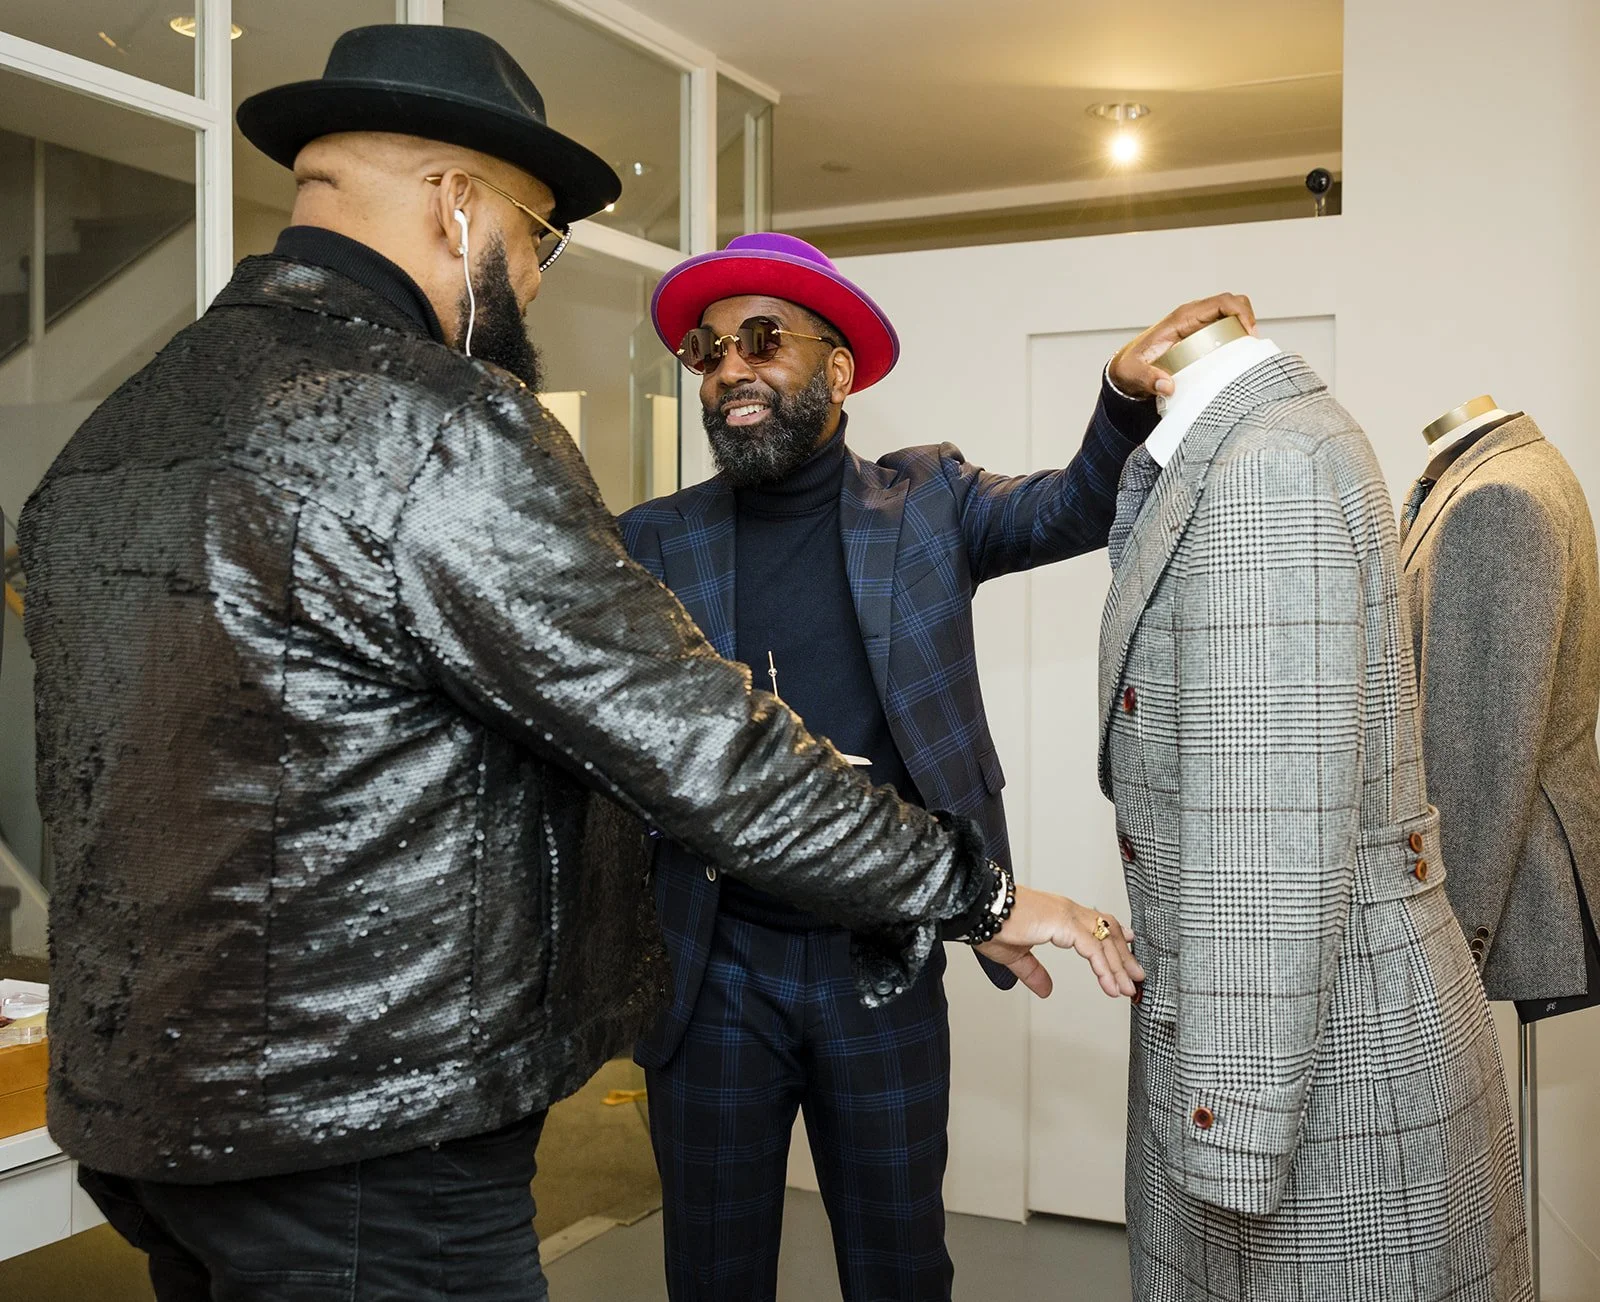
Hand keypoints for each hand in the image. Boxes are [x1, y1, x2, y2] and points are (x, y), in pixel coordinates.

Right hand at [976, 885, 1142, 998]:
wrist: (979, 910)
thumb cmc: (992, 924)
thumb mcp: (1016, 956)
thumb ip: (1033, 971)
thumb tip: (1045, 988)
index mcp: (1058, 914)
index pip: (1095, 924)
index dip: (1114, 938)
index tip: (1127, 949)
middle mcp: (1067, 910)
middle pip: (1106, 932)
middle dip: (1123, 957)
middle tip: (1135, 976)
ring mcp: (1067, 915)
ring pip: (1104, 941)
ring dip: (1118, 966)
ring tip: (1126, 988)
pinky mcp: (1063, 923)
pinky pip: (1092, 948)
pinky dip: (1104, 968)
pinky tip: (1110, 984)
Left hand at [1109, 293, 1258, 400]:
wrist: (1126, 369)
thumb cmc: (1132, 366)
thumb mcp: (1134, 374)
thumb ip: (1148, 379)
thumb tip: (1168, 386)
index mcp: (1182, 318)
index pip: (1221, 302)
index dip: (1241, 313)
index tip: (1248, 334)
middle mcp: (1193, 317)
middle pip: (1233, 304)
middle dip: (1248, 320)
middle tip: (1252, 348)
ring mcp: (1199, 325)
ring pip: (1232, 317)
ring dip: (1245, 331)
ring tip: (1249, 355)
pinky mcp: (1201, 337)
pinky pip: (1226, 330)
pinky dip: (1237, 340)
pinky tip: (1238, 359)